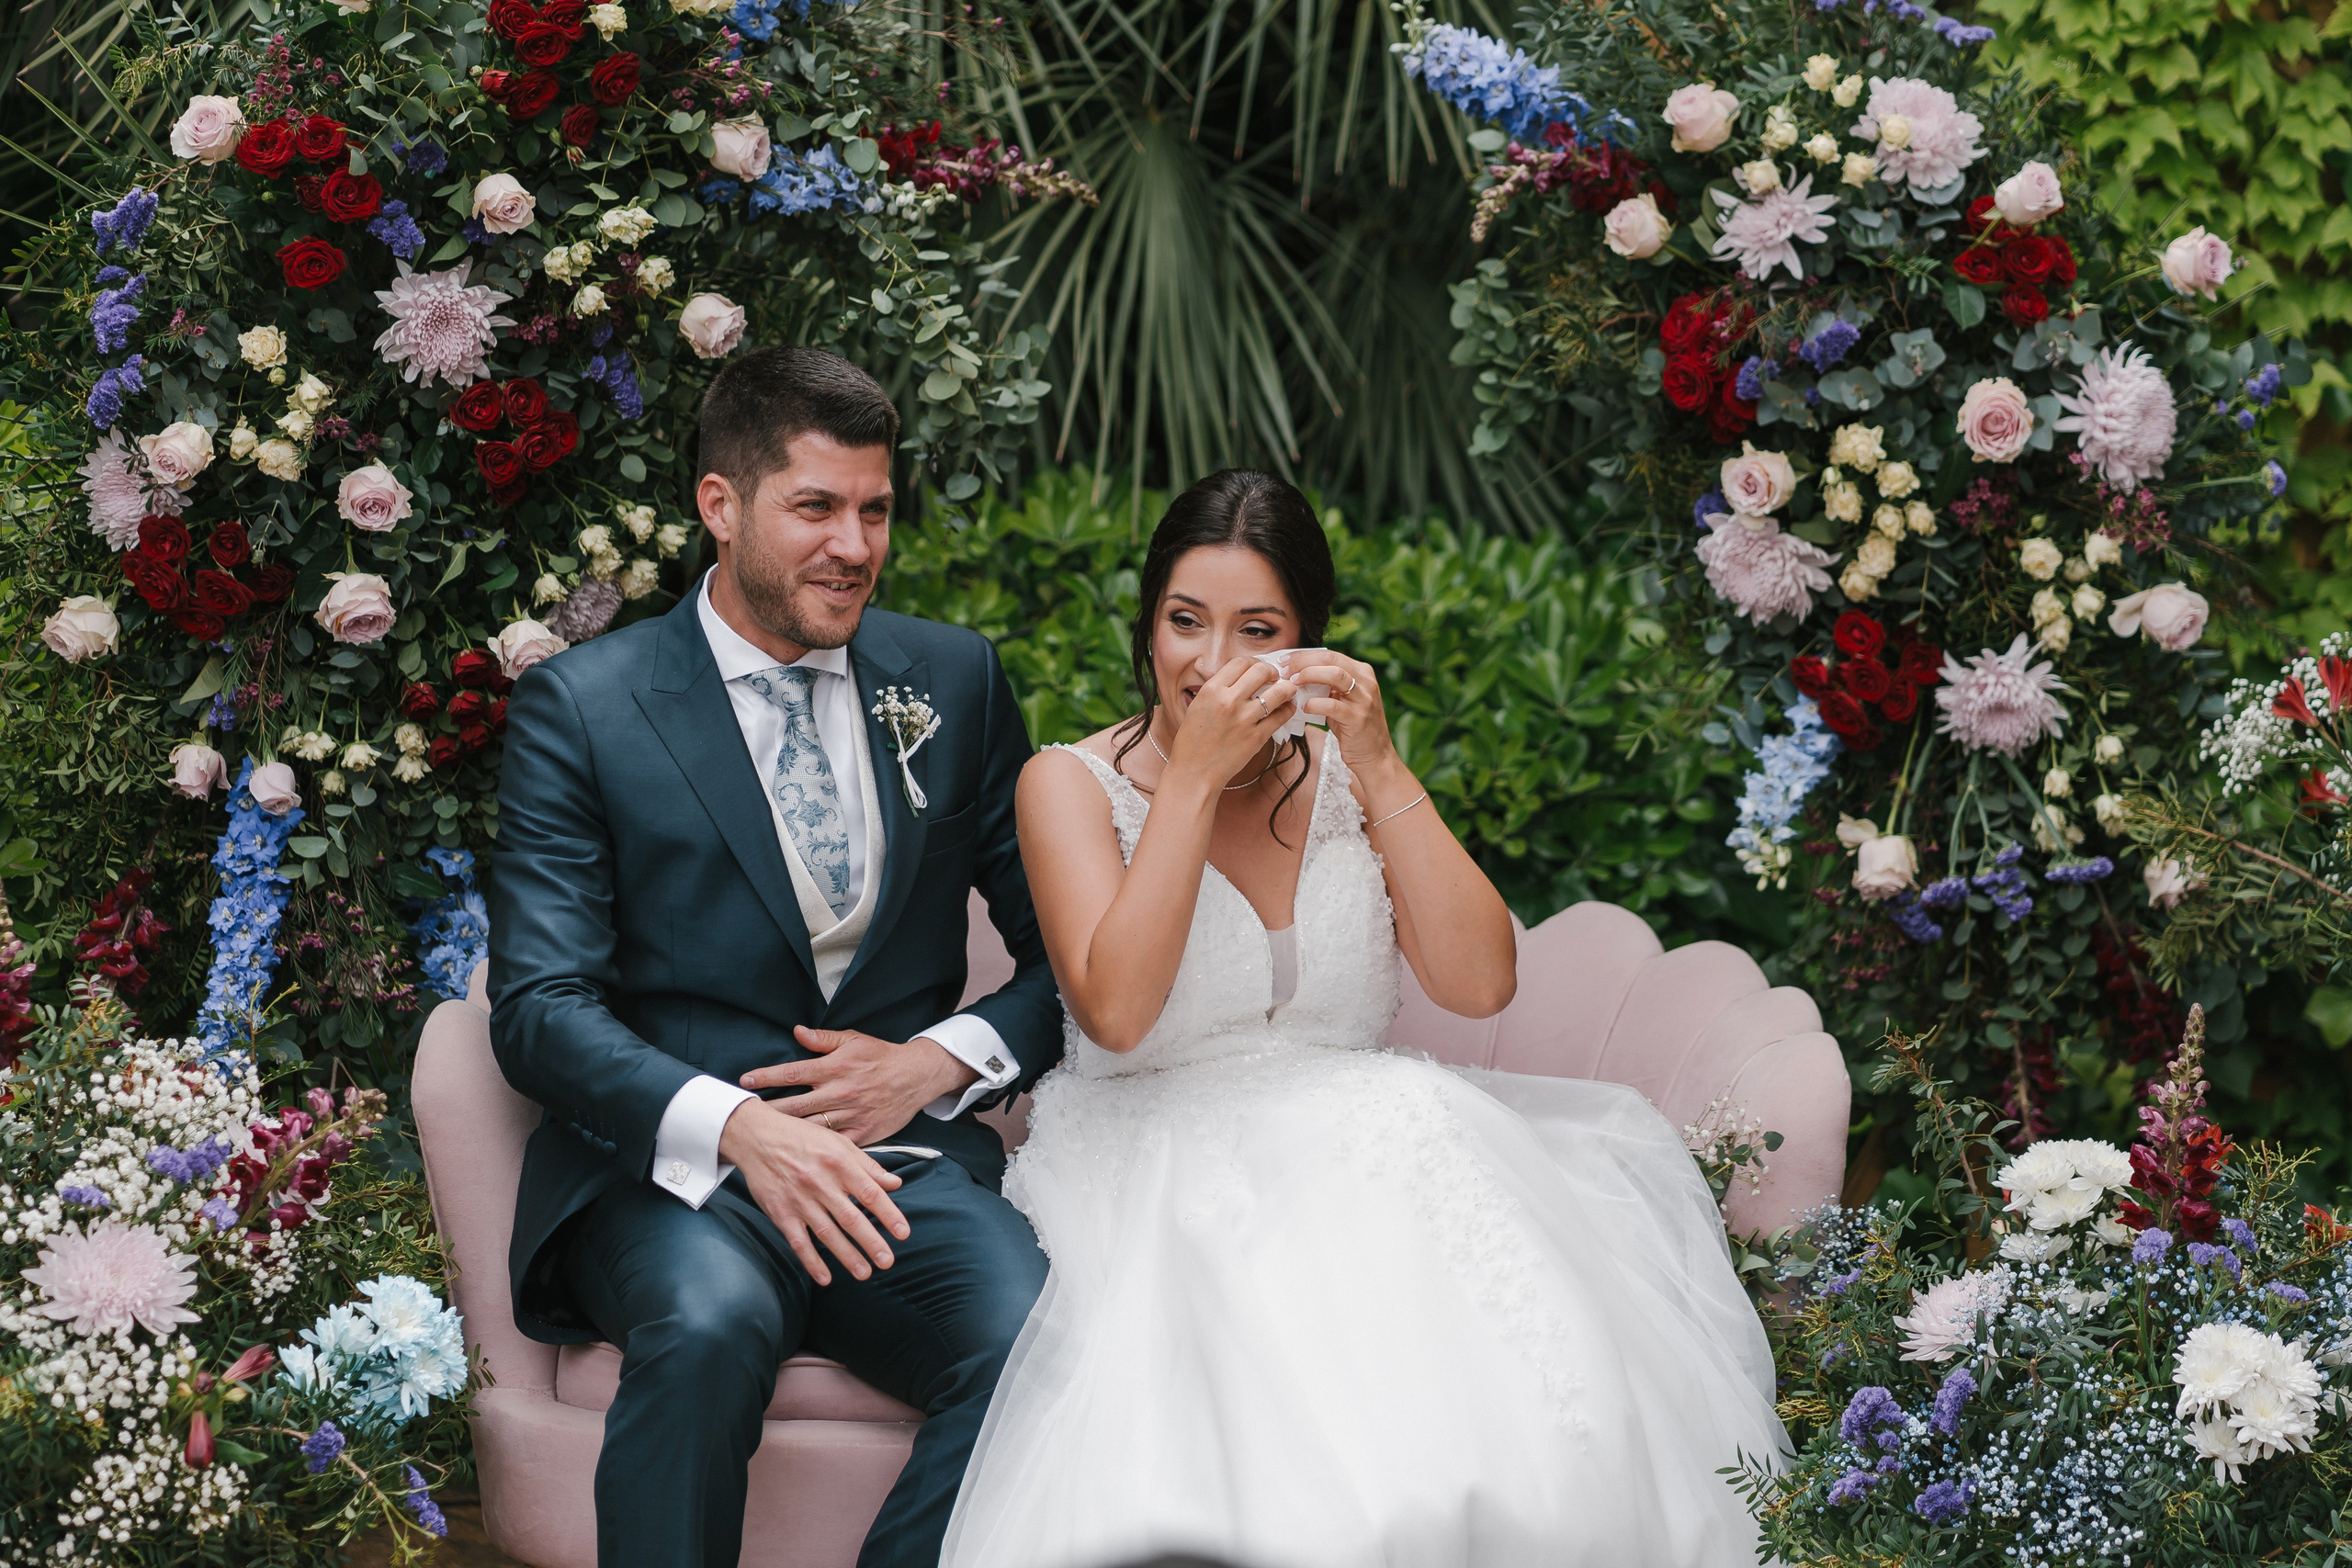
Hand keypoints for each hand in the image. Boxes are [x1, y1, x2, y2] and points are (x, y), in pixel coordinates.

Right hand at [716, 1097, 907, 1285]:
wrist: (758, 1137)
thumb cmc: (803, 1138)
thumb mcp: (839, 1143)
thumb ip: (868, 1166)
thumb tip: (895, 1184)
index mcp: (839, 1163)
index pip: (870, 1193)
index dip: (889, 1214)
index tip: (903, 1233)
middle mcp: (821, 1183)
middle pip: (851, 1218)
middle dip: (871, 1242)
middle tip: (887, 1261)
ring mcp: (799, 1200)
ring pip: (827, 1234)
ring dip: (847, 1256)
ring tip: (864, 1273)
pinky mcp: (780, 1212)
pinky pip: (798, 1241)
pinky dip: (811, 1261)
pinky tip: (824, 1277)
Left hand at [741, 1027, 975, 1146]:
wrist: (917, 1076)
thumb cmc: (881, 1056)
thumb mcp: (853, 1040)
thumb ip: (823, 1039)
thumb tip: (796, 1031)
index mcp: (835, 1067)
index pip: (793, 1072)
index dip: (767, 1076)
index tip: (744, 1081)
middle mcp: (839, 1092)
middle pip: (795, 1105)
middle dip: (768, 1111)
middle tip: (744, 1117)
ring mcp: (851, 1115)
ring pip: (811, 1128)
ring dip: (786, 1133)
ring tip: (763, 1138)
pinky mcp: (863, 1134)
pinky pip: (835, 1146)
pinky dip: (816, 1151)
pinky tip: (798, 1155)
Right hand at [1165, 656, 1296, 787]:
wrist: (1193, 773)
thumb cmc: (1192, 742)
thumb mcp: (1197, 706)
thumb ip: (1218, 690)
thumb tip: (1241, 678)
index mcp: (1211, 690)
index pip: (1241, 662)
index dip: (1254, 662)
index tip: (1259, 669)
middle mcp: (1229, 700)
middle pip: (1262, 671)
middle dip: (1272, 671)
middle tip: (1275, 677)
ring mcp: (1244, 719)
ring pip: (1279, 692)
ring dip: (1287, 688)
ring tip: (1287, 690)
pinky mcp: (1257, 737)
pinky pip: (1281, 716)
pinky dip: (1288, 709)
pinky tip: (1287, 708)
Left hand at [1290, 653, 1397, 775]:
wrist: (1375, 756)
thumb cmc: (1352, 727)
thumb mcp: (1342, 700)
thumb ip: (1326, 686)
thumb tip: (1294, 675)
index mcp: (1362, 672)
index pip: (1330, 655)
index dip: (1304, 655)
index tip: (1284, 660)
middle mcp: (1366, 681)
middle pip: (1331, 660)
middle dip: (1303, 661)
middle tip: (1284, 670)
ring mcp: (1364, 699)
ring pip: (1335, 676)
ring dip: (1309, 676)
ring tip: (1292, 683)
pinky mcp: (1358, 718)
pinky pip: (1333, 705)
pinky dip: (1315, 703)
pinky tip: (1304, 707)